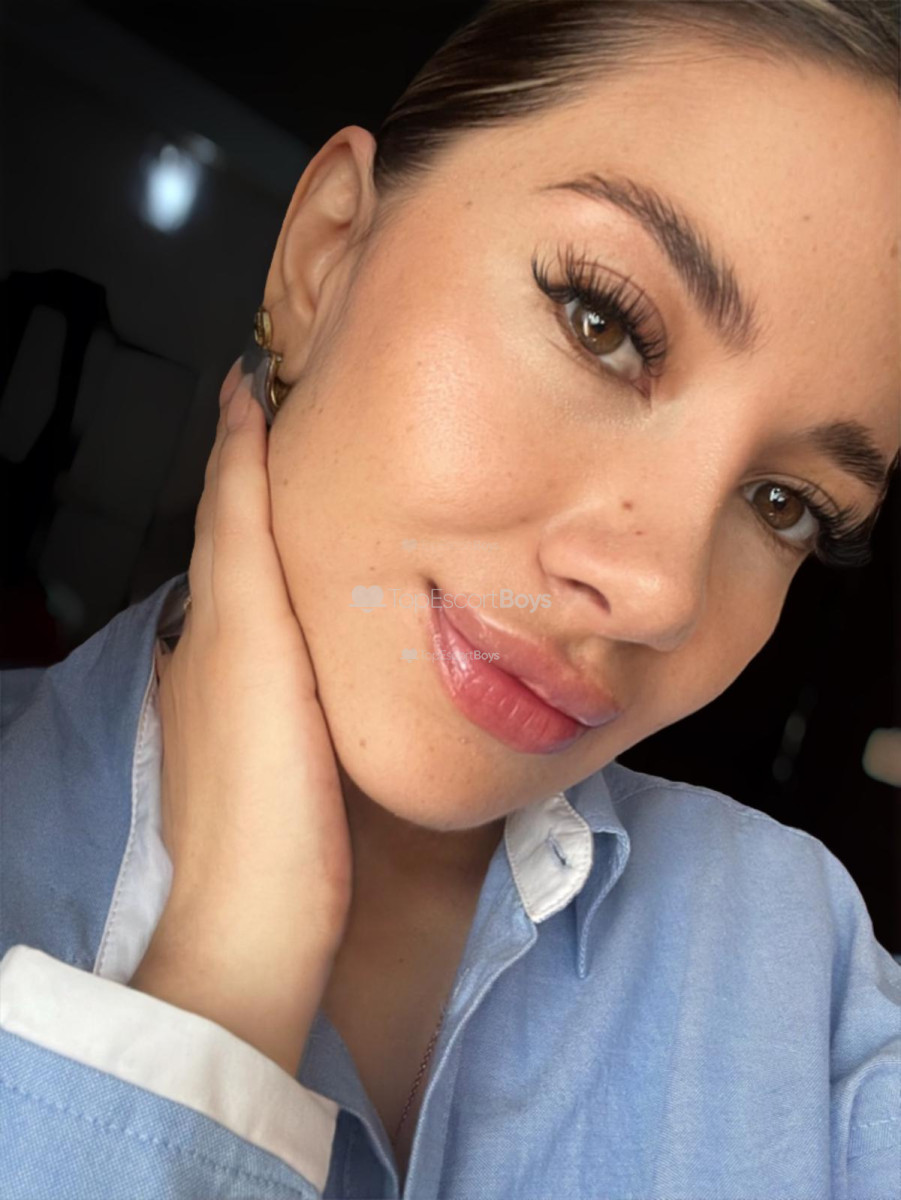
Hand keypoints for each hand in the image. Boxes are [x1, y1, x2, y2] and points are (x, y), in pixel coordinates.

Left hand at [132, 364, 351, 1073]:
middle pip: (240, 542)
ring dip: (287, 530)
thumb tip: (238, 422)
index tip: (267, 376)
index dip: (240, 440)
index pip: (224, 506)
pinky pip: (288, 637)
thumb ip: (242, 535)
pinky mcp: (281, 738)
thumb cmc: (262, 779)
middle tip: (315, 419)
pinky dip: (303, 594)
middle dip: (264, 475)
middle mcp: (217, 649)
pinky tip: (340, 601)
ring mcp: (246, 697)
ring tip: (341, 487)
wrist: (263, 913)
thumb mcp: (250, 639)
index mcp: (212, 619)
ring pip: (265, 588)